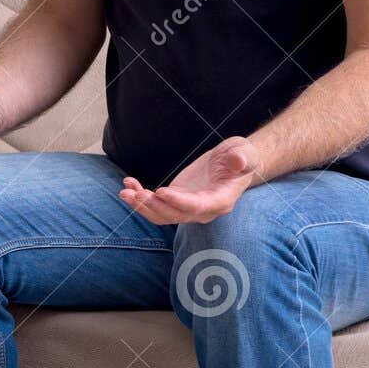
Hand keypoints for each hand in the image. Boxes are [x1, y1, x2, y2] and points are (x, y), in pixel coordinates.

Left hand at [120, 135, 261, 223]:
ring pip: (162, 215)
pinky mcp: (177, 201)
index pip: (198, 206)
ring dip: (142, 206)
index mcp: (221, 200)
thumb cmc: (240, 156)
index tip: (160, 191)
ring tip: (124, 192)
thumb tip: (239, 160)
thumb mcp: (243, 152)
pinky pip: (157, 206)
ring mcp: (189, 208)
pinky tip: (128, 184)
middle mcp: (204, 210)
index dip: (179, 202)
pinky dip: (140, 197)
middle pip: (176, 215)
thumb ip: (241, 158)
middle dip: (153, 206)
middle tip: (133, 194)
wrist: (234, 162)